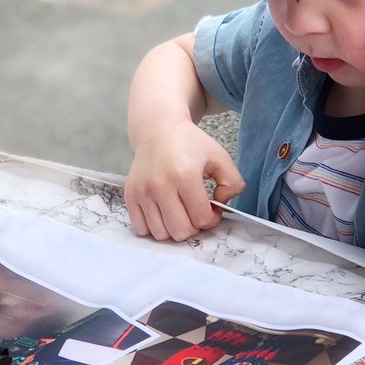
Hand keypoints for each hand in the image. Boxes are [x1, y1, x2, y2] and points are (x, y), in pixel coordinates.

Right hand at [125, 122, 244, 240]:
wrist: (158, 130)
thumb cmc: (190, 144)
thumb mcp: (220, 156)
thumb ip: (233, 183)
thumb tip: (221, 205)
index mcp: (185, 176)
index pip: (201, 218)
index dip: (212, 219)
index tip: (212, 208)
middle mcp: (160, 185)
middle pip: (181, 231)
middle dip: (194, 227)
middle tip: (195, 213)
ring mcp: (142, 191)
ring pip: (161, 234)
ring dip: (173, 229)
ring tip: (179, 213)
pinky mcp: (130, 195)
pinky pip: (141, 228)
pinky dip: (154, 227)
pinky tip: (163, 213)